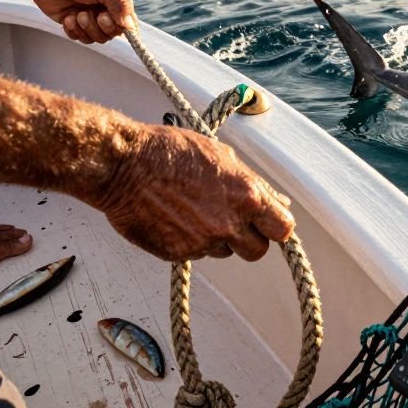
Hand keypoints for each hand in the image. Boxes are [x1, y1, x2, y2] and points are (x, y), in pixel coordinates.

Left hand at [16, 0, 136, 43]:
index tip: (105, 18)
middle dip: (99, 27)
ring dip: (85, 28)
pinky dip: (73, 30)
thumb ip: (118, 5)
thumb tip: (130, 26)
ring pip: (96, 38)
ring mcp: (90, 17)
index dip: (120, 26)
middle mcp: (106, 9)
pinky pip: (80, 38)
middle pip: (112, 33)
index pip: (128, 22)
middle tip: (87, 13)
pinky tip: (67, 17)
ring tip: (76, 14)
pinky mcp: (74, 23)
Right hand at [90, 126, 294, 261]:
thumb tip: (277, 201)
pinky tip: (176, 218)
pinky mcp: (177, 254)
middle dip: (249, 239)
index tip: (270, 224)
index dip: (276, 227)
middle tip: (233, 221)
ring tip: (195, 210)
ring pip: (224, 252)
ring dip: (217, 238)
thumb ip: (254, 184)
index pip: (282, 229)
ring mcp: (201, 243)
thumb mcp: (223, 157)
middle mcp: (228, 224)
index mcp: (246, 196)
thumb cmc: (169, 152)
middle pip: (257, 251)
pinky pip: (195, 255)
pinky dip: (189, 241)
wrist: (124, 165)